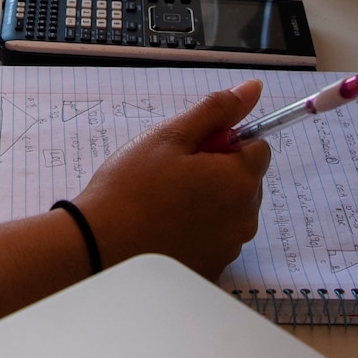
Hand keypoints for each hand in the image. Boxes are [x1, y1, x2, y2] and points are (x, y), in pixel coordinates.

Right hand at [69, 81, 271, 279]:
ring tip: (164, 201)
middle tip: (173, 173)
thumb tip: (253, 89)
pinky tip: (165, 227)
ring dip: (209, 201)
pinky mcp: (212, 268)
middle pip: (246, 180)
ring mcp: (229, 248)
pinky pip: (216, 238)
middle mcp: (244, 218)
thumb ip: (216, 111)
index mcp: (239, 180)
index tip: (193, 148)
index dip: (226, 142)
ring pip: (230, 210)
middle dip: (219, 171)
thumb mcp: (171, 136)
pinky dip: (198, 230)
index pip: (258, 148)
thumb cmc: (131, 188)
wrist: (99, 246)